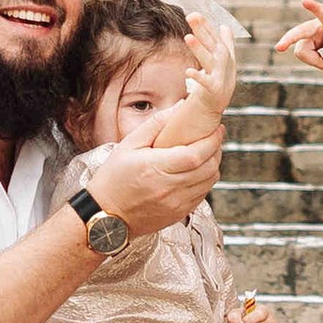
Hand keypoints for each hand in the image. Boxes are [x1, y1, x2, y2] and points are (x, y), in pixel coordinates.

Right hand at [86, 126, 220, 233]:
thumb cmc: (113, 179)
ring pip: (209, 182)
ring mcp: (176, 204)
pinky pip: (202, 195)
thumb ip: (156, 124)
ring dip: (213, 165)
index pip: (196, 154)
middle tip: (213, 138)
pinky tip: (196, 172)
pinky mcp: (178, 214)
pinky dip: (205, 181)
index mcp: (155, 168)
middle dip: (216, 150)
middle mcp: (169, 188)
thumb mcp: (128, 145)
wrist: (106, 215)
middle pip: (209, 168)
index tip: (216, 129)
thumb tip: (180, 106)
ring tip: (206, 153)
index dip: (212, 140)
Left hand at [183, 13, 237, 113]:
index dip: (205, 25)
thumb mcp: (226, 59)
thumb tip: (225, 26)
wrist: (218, 102)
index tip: (194, 14)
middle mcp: (223, 62)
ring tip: (188, 37)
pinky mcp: (214, 88)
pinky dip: (198, 77)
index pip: (214, 36)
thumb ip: (226, 42)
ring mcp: (219, 75)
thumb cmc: (220, 77)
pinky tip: (188, 71)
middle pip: (211, 43)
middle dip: (202, 30)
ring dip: (199, 49)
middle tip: (191, 17)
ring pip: (208, 59)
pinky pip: (205, 82)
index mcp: (223, 53)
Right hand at [274, 0, 322, 82]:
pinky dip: (315, 64)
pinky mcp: (306, 45)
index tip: (304, 1)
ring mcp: (312, 36)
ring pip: (302, 49)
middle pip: (302, 32)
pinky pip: (302, 56)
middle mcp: (320, 27)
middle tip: (280, 48)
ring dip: (315, 62)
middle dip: (290, 38)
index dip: (314, 8)